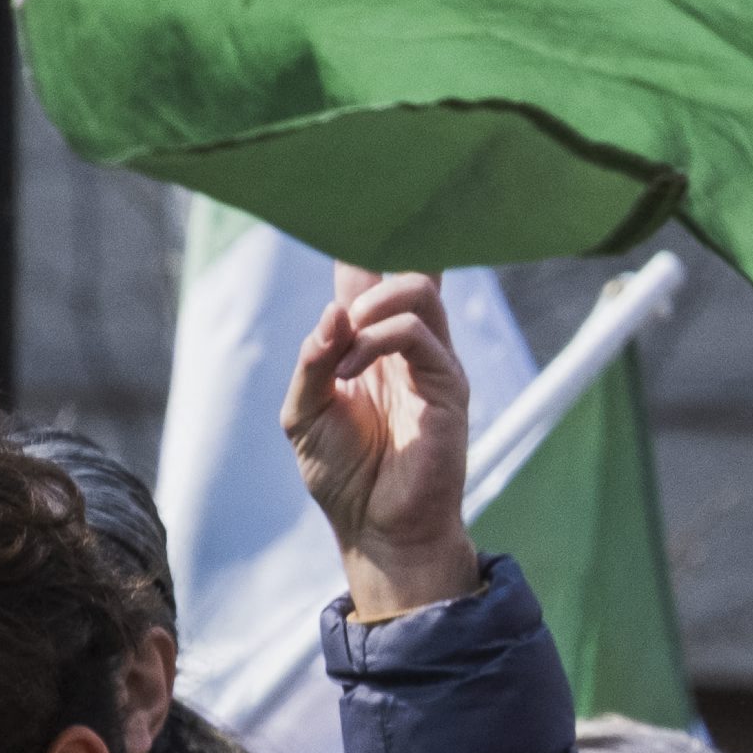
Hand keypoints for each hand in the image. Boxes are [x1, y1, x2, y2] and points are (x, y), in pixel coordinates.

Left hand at [283, 269, 482, 622]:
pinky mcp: (448, 385)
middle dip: (367, 264)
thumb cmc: (342, 476)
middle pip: (405, 264)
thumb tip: (335, 313)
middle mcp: (404, 345)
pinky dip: (377, 340)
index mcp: (368, 343)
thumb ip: (313, 358)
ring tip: (344, 341)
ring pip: (418, 287)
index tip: (331, 222)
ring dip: (372, 303)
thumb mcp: (304, 411)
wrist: (376, 530)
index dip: (355, 244)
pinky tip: (349, 371)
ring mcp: (431, 362)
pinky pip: (418, 333)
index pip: (369, 271)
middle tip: (337, 305)